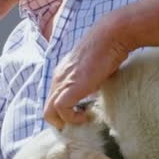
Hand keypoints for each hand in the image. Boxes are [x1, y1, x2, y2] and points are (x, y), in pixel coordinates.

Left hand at [43, 15, 129, 129]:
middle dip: (62, 121)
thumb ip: (91, 80)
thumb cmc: (108, 48)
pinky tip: (86, 115)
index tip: (81, 115)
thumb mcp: (95, 68)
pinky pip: (60, 109)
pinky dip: (71, 118)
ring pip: (48, 112)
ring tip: (82, 120)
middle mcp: (58, 78)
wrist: (111, 35)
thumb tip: (98, 91)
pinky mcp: (71, 86)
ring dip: (65, 122)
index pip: (54, 99)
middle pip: (48, 108)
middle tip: (80, 123)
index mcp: (63, 73)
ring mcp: (62, 82)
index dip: (64, 112)